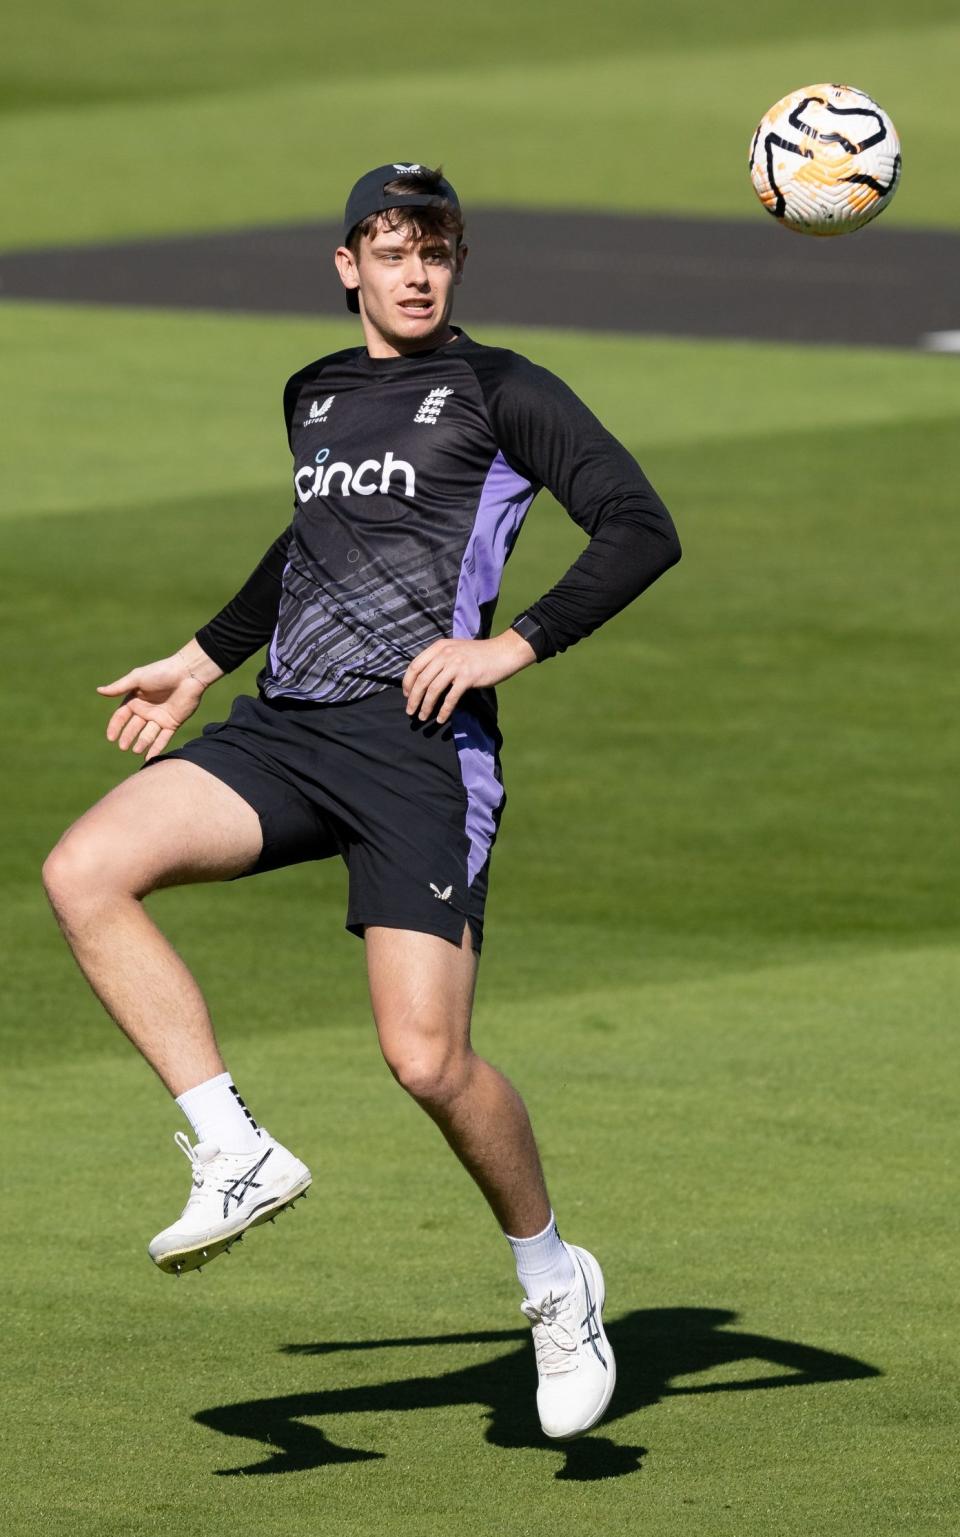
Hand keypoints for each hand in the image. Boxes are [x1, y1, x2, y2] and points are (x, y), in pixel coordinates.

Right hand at [97, 649, 215, 760]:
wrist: (188, 674)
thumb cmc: (161, 672)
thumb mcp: (138, 678)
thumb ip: (120, 687)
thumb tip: (99, 690)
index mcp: (136, 700)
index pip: (122, 716)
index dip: (115, 727)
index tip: (111, 738)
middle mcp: (146, 710)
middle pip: (134, 727)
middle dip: (128, 737)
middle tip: (123, 747)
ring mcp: (159, 718)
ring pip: (148, 734)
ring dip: (142, 743)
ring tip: (136, 750)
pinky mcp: (172, 723)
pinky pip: (163, 738)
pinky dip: (157, 747)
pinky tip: (149, 757)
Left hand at [402, 630, 535, 724]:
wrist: (503, 652)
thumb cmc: (479, 654)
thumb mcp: (455, 650)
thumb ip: (439, 659)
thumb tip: (423, 680)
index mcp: (439, 647)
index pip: (415, 666)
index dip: (407, 683)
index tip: (406, 695)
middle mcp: (445, 655)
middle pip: (422, 680)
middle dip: (413, 698)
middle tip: (410, 711)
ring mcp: (456, 666)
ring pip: (433, 690)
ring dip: (426, 706)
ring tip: (422, 717)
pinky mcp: (468, 677)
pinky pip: (451, 698)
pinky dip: (444, 711)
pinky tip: (440, 719)